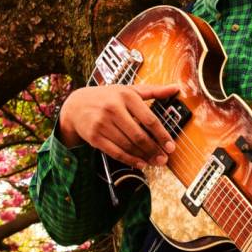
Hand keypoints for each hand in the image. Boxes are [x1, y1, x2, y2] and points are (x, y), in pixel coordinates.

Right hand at [57, 82, 180, 168]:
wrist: (76, 105)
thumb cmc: (107, 97)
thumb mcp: (128, 90)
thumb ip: (153, 91)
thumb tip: (175, 88)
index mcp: (125, 96)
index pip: (149, 119)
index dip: (162, 135)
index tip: (170, 146)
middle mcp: (113, 109)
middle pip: (138, 135)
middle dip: (154, 149)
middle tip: (164, 158)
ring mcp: (102, 124)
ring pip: (128, 145)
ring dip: (144, 156)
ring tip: (155, 161)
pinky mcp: (94, 137)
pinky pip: (115, 152)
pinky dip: (129, 160)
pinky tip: (140, 163)